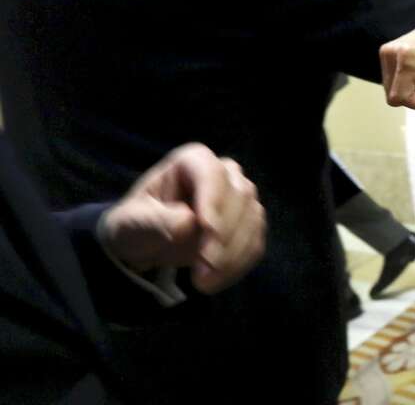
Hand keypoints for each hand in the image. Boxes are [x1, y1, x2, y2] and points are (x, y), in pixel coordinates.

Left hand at [100, 143, 266, 293]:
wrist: (147, 244)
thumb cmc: (136, 224)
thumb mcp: (130, 222)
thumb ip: (154, 220)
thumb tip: (187, 223)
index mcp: (192, 161)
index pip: (212, 173)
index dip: (214, 199)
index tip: (207, 229)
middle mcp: (224, 173)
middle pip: (239, 195)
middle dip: (224, 235)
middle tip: (203, 269)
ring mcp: (241, 197)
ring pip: (253, 218)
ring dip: (233, 254)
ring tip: (205, 282)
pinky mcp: (249, 222)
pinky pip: (255, 241)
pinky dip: (240, 263)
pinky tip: (218, 280)